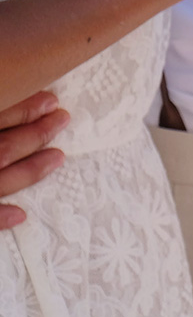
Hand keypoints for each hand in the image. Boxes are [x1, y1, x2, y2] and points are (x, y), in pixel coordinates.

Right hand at [0, 92, 68, 228]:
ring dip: (31, 169)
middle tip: (63, 118)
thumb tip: (9, 99)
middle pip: (4, 147)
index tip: (50, 99)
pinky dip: (0, 217)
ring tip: (58, 156)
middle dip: (36, 133)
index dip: (23, 107)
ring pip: (1, 179)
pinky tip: (21, 215)